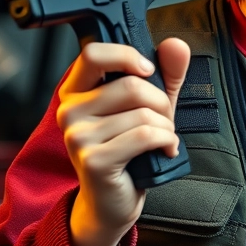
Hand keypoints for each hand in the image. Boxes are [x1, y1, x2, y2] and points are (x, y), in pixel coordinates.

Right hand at [59, 38, 190, 245]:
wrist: (114, 200)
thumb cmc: (131, 150)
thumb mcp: (151, 107)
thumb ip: (166, 75)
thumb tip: (176, 45)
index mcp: (77, 92)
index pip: (92, 53)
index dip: (127, 56)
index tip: (148, 70)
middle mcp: (69, 111)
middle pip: (131, 86)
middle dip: (162, 103)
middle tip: (164, 121)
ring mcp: (78, 136)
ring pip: (143, 113)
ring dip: (166, 127)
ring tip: (162, 140)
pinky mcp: (94, 159)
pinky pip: (145, 136)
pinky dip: (167, 141)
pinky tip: (165, 150)